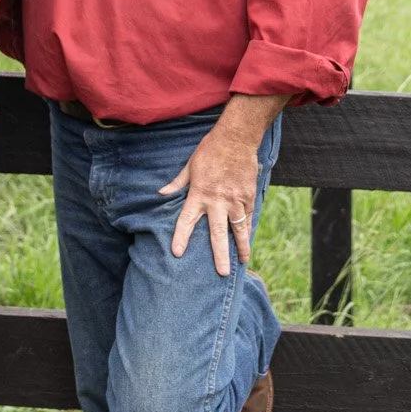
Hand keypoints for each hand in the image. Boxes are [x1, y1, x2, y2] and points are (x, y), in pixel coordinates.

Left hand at [160, 94, 286, 275]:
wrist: (237, 138)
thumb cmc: (210, 150)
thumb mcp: (190, 165)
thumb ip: (177, 183)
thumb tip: (161, 194)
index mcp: (199, 194)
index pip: (187, 220)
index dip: (181, 237)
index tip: (177, 253)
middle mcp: (218, 200)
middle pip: (218, 233)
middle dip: (220, 254)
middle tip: (222, 273)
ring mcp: (236, 199)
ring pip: (239, 228)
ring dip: (241, 245)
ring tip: (243, 261)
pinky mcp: (249, 195)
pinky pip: (248, 216)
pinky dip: (248, 228)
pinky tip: (247, 240)